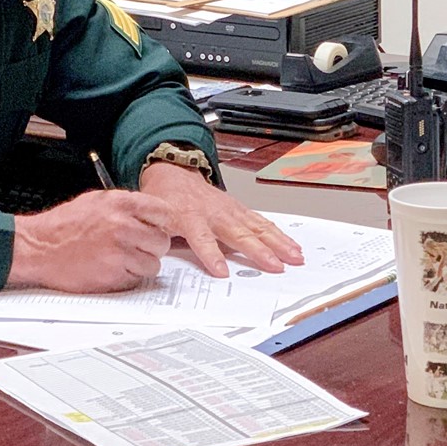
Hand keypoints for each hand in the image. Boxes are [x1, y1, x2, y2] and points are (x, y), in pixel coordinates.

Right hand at [10, 189, 172, 291]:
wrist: (40, 247)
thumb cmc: (65, 225)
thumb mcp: (97, 201)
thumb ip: (127, 206)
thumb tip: (152, 214)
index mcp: (121, 203)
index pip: (164, 212)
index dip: (162, 222)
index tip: (158, 228)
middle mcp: (123, 226)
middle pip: (162, 241)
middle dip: (152, 246)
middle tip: (138, 246)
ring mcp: (120, 252)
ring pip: (153, 264)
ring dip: (142, 264)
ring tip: (122, 259)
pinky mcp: (113, 275)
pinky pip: (136, 279)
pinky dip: (128, 277)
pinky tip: (112, 268)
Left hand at [138, 162, 303, 277]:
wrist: (174, 173)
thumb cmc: (165, 199)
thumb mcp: (153, 218)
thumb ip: (156, 237)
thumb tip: (153, 256)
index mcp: (189, 217)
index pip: (201, 238)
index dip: (211, 254)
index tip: (221, 272)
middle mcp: (214, 213)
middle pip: (238, 234)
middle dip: (258, 251)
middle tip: (274, 266)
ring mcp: (230, 210)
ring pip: (256, 227)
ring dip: (276, 243)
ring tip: (293, 257)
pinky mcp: (239, 209)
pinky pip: (261, 222)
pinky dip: (278, 234)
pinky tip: (291, 245)